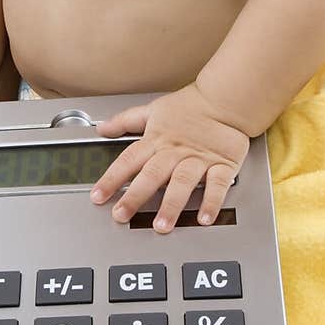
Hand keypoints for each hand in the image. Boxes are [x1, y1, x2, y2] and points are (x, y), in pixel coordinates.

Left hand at [90, 83, 250, 231]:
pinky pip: (216, 185)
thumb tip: (103, 127)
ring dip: (171, 204)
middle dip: (134, 196)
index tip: (98, 196)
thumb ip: (126, 121)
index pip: (128, 160)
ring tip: (161, 224)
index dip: (111, 178)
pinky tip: (204, 218)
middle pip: (151, 175)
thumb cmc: (191, 106)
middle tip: (121, 215)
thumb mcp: (153, 110)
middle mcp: (175, 152)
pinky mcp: (222, 165)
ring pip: (182, 183)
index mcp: (156, 141)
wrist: (225, 99)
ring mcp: (198, 160)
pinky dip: (211, 202)